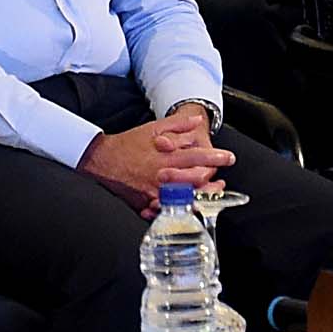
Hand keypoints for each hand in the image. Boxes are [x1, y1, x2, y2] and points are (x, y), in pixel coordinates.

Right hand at [80, 105, 232, 212]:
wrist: (103, 160)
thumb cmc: (129, 143)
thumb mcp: (153, 128)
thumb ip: (177, 124)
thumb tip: (197, 120)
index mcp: (166, 156)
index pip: (197, 157)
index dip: (216, 157)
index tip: (229, 157)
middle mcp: (163, 175)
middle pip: (195, 181)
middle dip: (213, 182)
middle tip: (222, 181)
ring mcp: (155, 192)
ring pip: (184, 199)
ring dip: (201, 197)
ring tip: (211, 195)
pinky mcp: (146, 204)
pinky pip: (167, 210)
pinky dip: (179, 210)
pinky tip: (189, 208)